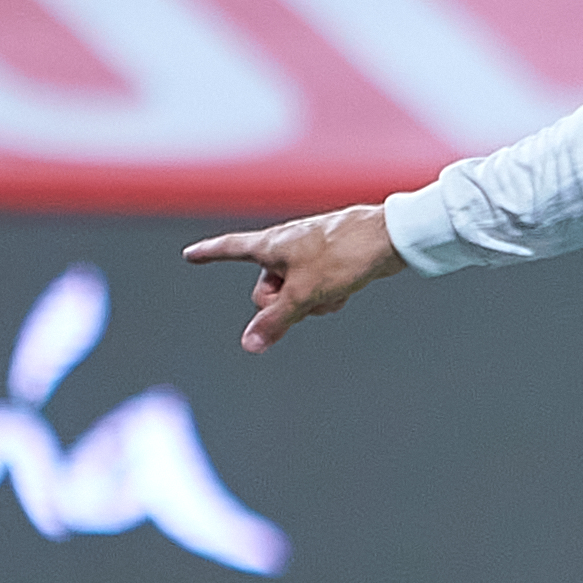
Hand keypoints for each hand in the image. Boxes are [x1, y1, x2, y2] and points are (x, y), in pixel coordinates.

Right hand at [181, 204, 403, 352]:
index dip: (209, 254)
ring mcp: (309, 254)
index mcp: (270, 245)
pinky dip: (329, 295)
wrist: (391, 238)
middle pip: (266, 289)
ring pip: (295, 293)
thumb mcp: (304, 293)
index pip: (229, 249)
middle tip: (305, 300)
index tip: (191, 254)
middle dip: (283, 304)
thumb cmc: (344, 255)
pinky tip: (347, 290)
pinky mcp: (331, 262)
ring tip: (333, 290)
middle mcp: (285, 246)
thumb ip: (276, 321)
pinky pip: (318, 289)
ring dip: (312, 302)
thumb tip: (249, 344)